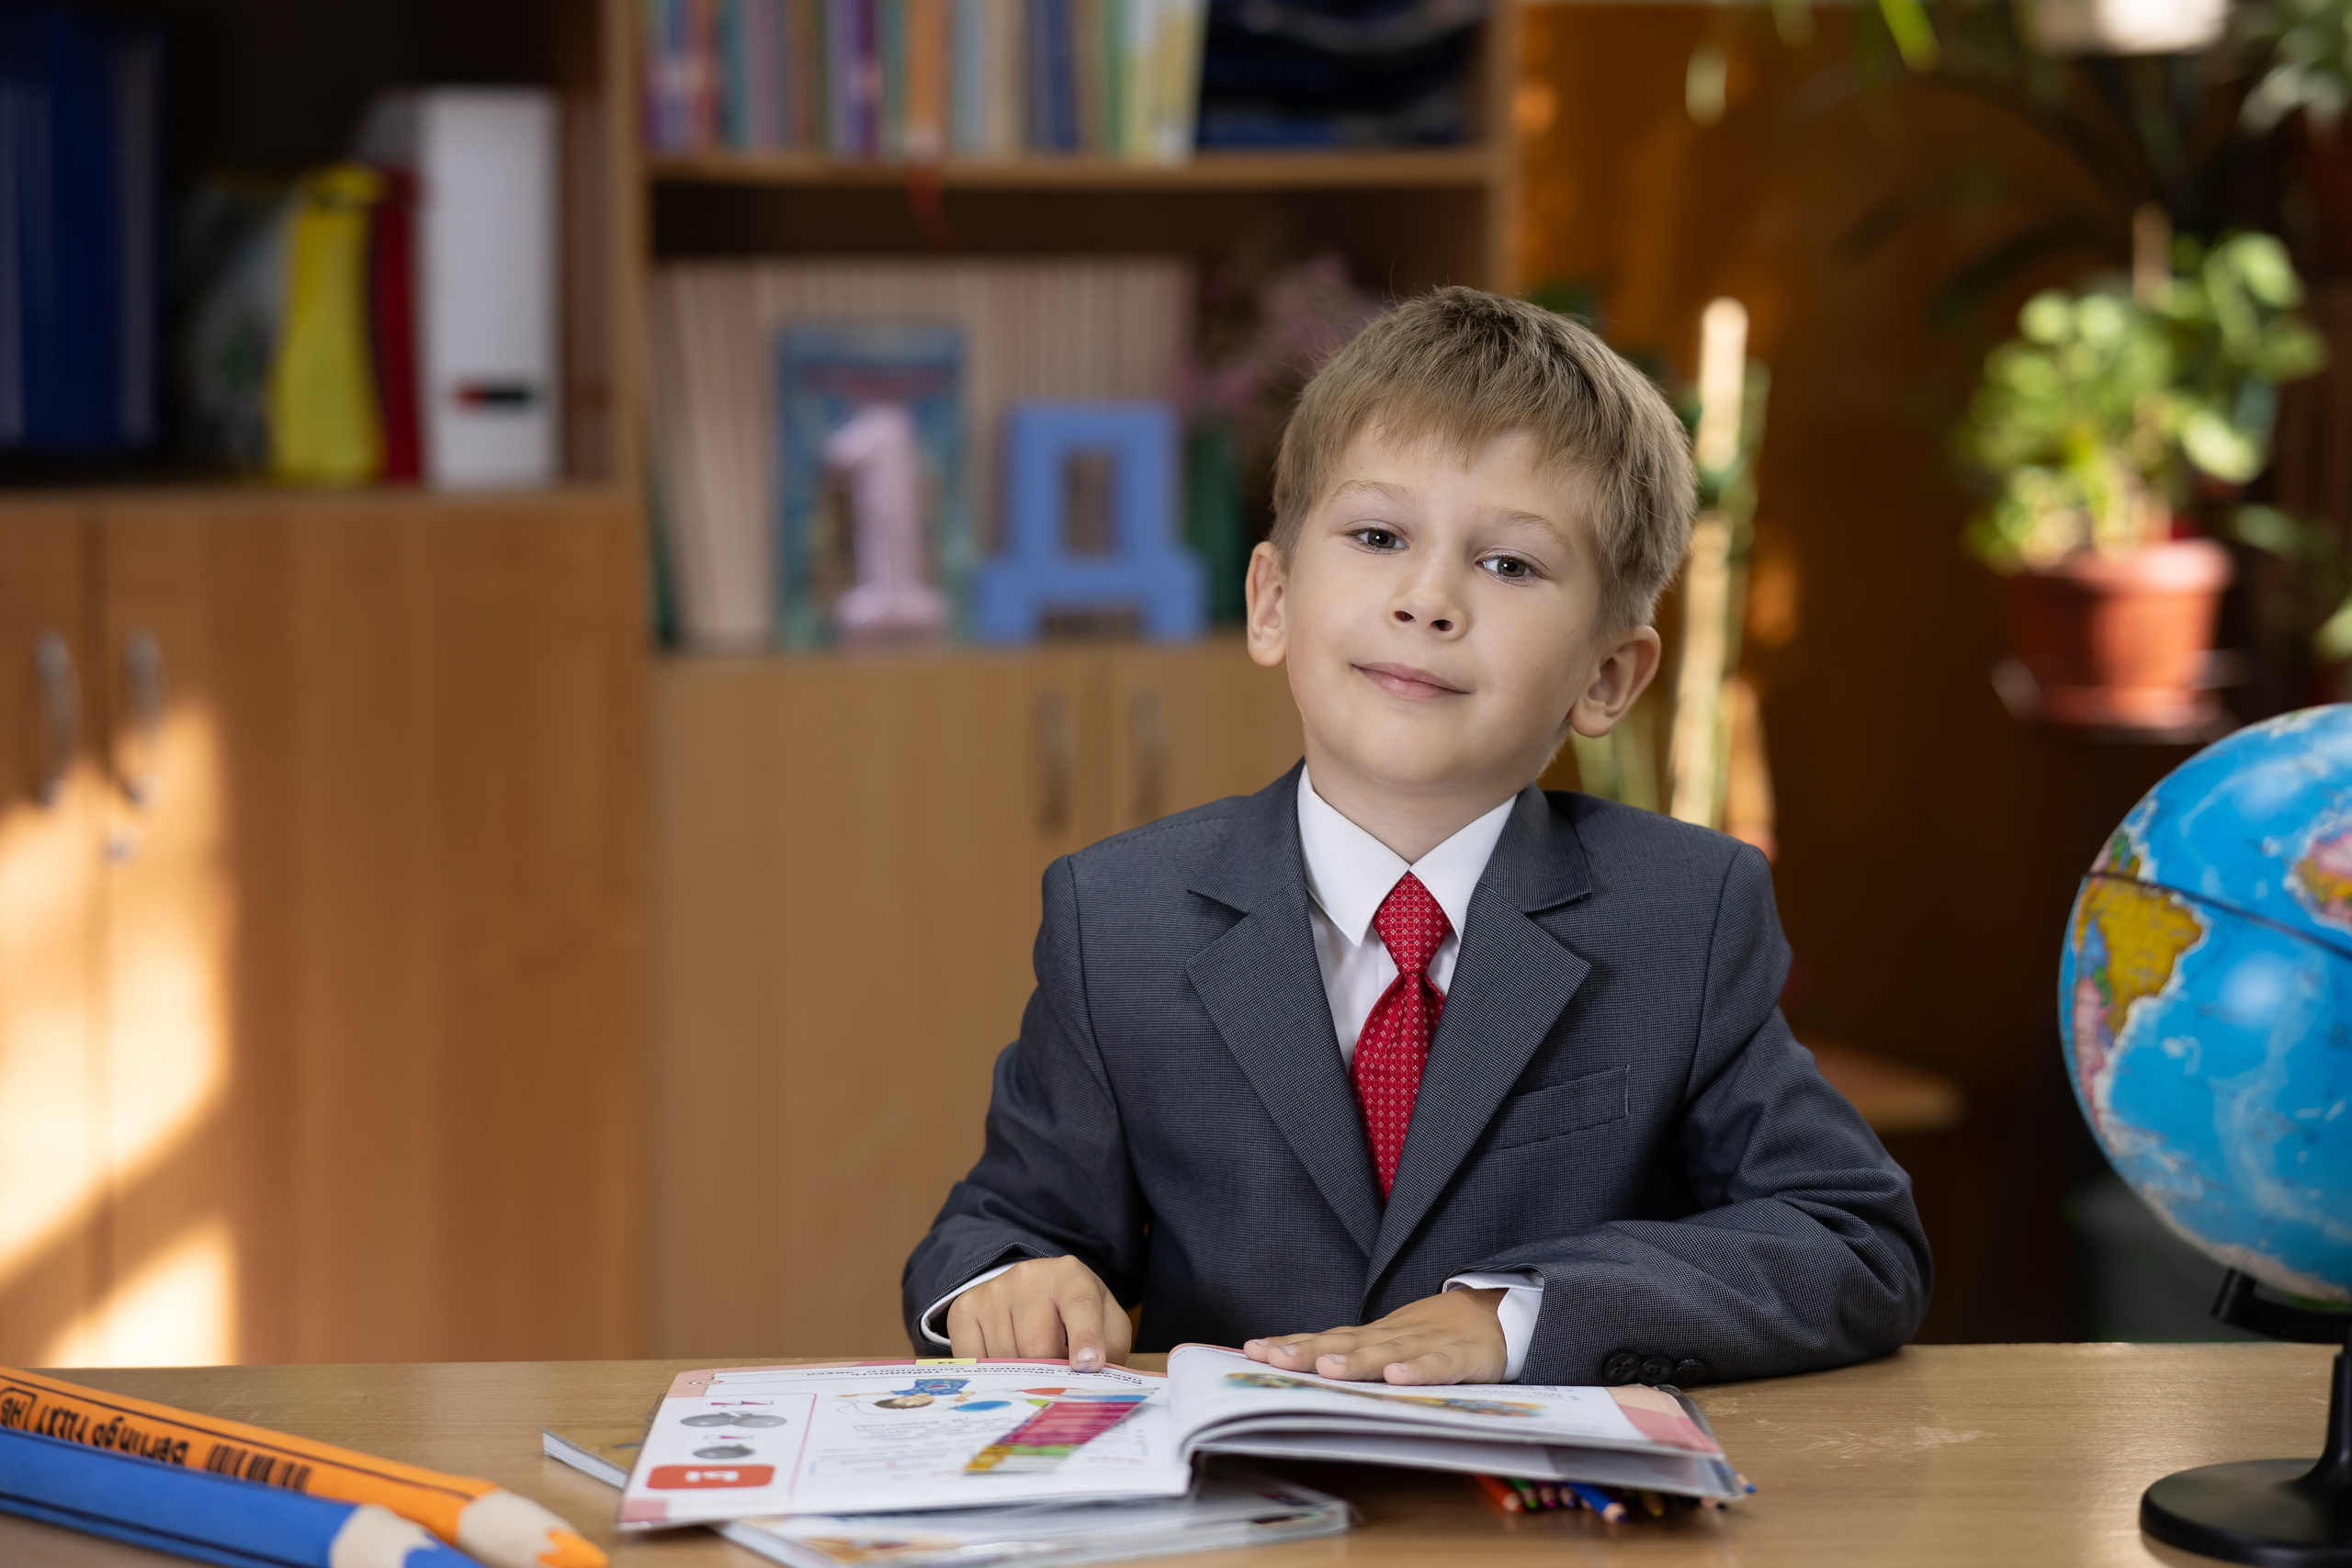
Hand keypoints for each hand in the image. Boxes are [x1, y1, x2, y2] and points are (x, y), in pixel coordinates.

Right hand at [945, 1256, 1133, 1369]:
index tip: (1087, 1366)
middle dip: (1049, 1372)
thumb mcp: (1105, 1322)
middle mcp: (1028, 1277)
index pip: (1080, 1306)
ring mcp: (993, 1291)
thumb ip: (1109, 1347)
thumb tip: (1089, 1376)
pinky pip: (974, 1359)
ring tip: (1029, 1360)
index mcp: (1071, 1276)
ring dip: (1019, 1374)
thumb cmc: (1075, 1314)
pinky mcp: (965, 1308)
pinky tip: (1003, 1360)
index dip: (1085, 1338)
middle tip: (1055, 1374)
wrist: (1032, 1290)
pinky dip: (990, 1373)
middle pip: (1038, 1346)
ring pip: (1006, 1358)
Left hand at [1242, 1289, 1507, 1384]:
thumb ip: (1357, 1355)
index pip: (1327, 1338)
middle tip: (1274, 1357)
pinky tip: (1399, 1377)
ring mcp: (1428, 1342)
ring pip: (1388, 1351)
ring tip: (1327, 1369)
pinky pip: (1439, 1364)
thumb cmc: (1439, 1334)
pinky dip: (1419, 1369)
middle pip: (1347, 1343)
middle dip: (1308, 1351)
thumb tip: (1306, 1371)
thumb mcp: (1394, 1343)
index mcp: (1376, 1337)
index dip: (1292, 1343)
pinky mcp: (1463, 1355)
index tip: (1253, 1350)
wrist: (1502, 1312)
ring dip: (1357, 1360)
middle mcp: (1394, 1336)